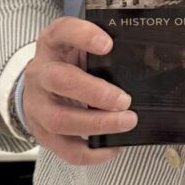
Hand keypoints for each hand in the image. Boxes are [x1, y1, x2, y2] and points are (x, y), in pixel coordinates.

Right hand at [22, 16, 136, 165]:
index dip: (83, 36)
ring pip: (60, 119)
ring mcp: (37, 105)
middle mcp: (40, 73)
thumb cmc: (68, 62)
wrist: (37, 87)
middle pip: (59, 80)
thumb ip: (102, 47)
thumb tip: (147, 56)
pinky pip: (65, 149)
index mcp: (52, 43)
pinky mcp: (42, 133)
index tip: (108, 44)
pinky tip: (114, 147)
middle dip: (95, 92)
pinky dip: (92, 153)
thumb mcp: (79, 45)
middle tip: (125, 100)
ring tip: (127, 122)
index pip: (62, 31)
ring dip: (97, 124)